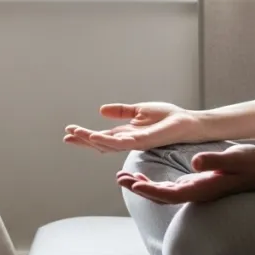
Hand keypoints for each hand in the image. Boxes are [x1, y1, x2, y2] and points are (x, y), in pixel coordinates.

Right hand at [64, 102, 201, 152]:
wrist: (188, 122)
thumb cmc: (169, 118)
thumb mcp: (139, 110)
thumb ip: (121, 111)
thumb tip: (101, 111)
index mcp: (127, 133)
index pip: (103, 136)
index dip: (86, 135)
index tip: (69, 131)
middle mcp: (129, 140)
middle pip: (101, 143)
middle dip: (83, 141)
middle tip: (66, 137)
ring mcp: (135, 142)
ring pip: (107, 145)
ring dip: (90, 140)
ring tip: (75, 135)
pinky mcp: (143, 141)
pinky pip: (121, 143)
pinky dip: (106, 140)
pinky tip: (95, 136)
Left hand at [116, 144, 254, 203]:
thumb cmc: (253, 164)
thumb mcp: (234, 158)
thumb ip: (214, 161)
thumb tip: (195, 163)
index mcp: (203, 189)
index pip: (170, 194)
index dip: (151, 191)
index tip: (134, 184)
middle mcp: (198, 193)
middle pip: (162, 196)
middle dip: (140, 188)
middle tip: (120, 178)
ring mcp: (198, 190)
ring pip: (165, 193)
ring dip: (145, 186)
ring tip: (126, 177)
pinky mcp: (200, 185)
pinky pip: (173, 188)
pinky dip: (157, 183)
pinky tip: (147, 177)